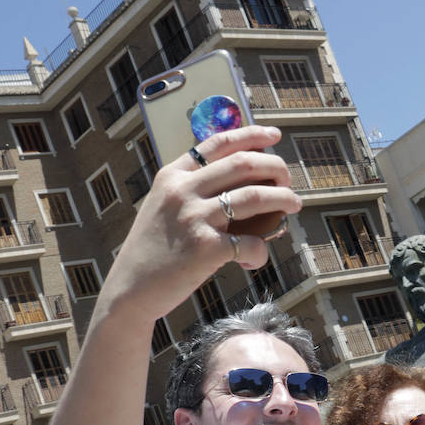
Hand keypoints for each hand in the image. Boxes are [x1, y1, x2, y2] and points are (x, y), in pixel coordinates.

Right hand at [98, 125, 301, 324]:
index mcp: (172, 176)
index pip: (218, 143)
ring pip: (255, 196)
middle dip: (275, 166)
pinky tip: (256, 258)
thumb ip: (191, 190)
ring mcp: (194, 219)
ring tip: (294, 204)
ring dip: (283, 198)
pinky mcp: (205, 249)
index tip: (274, 136)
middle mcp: (182, 191)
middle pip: (243, 164)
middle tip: (288, 179)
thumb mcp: (162, 207)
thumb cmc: (153, 251)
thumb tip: (240, 183)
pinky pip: (250, 243)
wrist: (130, 289)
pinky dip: (261, 251)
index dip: (251, 135)